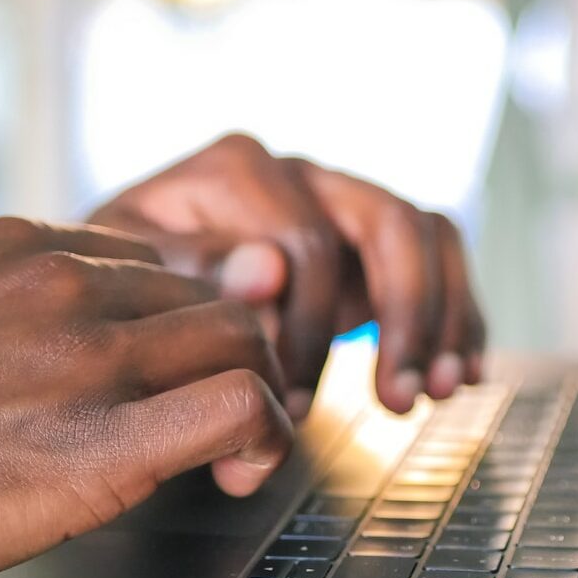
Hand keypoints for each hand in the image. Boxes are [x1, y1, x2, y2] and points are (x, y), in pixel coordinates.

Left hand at [89, 133, 486, 416]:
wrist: (115, 297)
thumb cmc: (118, 292)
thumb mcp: (130, 282)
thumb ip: (194, 268)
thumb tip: (272, 268)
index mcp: (236, 170)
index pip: (306, 243)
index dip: (310, 330)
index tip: (291, 407)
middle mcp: (299, 175)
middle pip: (388, 222)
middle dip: (404, 316)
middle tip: (396, 400)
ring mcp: (339, 204)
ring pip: (428, 235)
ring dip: (443, 316)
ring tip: (438, 391)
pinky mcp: (367, 245)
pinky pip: (438, 259)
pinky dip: (457, 317)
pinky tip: (462, 375)